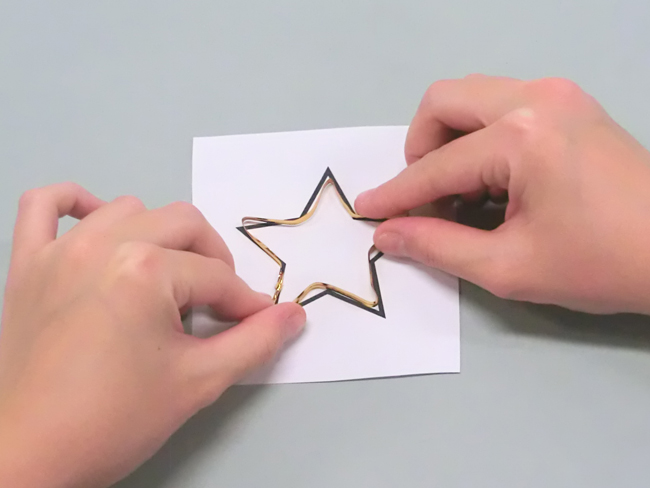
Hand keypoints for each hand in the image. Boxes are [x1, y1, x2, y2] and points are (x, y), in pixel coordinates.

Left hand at [0, 183, 305, 487]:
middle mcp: (103, 244)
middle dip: (214, 261)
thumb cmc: (112, 420)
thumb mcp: (199, 382)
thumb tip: (294, 315)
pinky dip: (74, 202)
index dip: (247, 303)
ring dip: (159, 236)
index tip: (257, 324)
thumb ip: (256, 342)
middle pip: (184, 225)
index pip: (218, 276)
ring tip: (165, 280)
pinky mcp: (28, 263)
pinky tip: (97, 224)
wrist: (26, 457)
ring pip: (129, 210)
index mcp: (145, 270)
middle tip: (217, 304)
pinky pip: (44, 205)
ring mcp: (60, 249)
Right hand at [356, 75, 649, 313]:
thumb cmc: (601, 264)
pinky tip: (493, 184)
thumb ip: (438, 246)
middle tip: (426, 198)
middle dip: (420, 151)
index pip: (436, 165)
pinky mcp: (571, 103)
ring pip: (471, 97)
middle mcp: (536, 97)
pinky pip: (502, 105)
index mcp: (521, 136)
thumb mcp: (509, 266)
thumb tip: (387, 234)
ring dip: (449, 142)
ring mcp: (558, 93)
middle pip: (444, 102)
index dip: (395, 194)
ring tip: (461, 196)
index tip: (366, 210)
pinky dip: (480, 139)